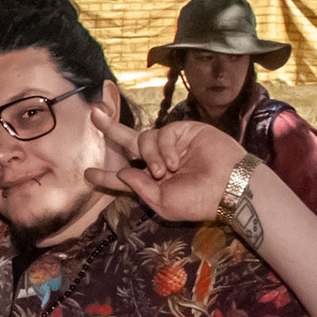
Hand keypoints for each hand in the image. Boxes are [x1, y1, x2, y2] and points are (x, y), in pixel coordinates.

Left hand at [83, 107, 246, 222]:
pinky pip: (162, 133)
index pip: (124, 176)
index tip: (88, 174)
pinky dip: (163, 149)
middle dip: (110, 128)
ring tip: (164, 171)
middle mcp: (159, 159)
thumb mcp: (161, 202)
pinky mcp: (184, 131)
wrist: (229, 189)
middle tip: (94, 114)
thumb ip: (139, 187)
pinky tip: (174, 162)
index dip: (106, 175)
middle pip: (129, 141)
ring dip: (149, 156)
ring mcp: (172, 144)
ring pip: (143, 139)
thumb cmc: (197, 201)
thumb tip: (123, 171)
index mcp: (153, 180)